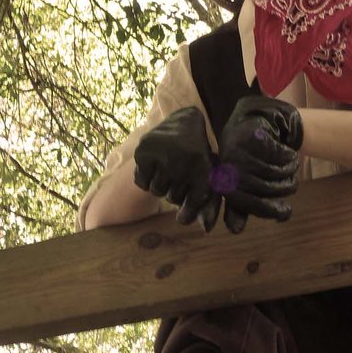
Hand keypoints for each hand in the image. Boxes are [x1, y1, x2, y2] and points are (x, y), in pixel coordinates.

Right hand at [133, 107, 220, 230]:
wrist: (185, 123)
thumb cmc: (200, 159)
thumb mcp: (210, 180)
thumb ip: (209, 207)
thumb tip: (206, 229)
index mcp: (205, 170)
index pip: (191, 209)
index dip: (187, 213)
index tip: (185, 211)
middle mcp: (185, 161)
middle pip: (172, 199)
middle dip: (175, 190)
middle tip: (180, 172)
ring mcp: (163, 154)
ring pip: (156, 191)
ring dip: (161, 183)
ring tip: (169, 166)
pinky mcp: (144, 151)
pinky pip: (141, 182)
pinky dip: (146, 176)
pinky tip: (156, 163)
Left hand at [215, 96, 302, 233]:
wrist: (268, 118)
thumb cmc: (259, 154)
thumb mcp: (251, 179)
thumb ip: (244, 202)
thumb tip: (235, 230)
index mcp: (221, 174)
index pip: (239, 200)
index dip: (263, 208)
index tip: (284, 212)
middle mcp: (224, 159)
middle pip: (258, 186)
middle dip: (281, 188)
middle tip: (291, 183)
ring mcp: (235, 142)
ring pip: (268, 170)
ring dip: (287, 171)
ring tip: (291, 165)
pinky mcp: (251, 128)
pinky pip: (275, 153)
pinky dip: (287, 156)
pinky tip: (288, 152)